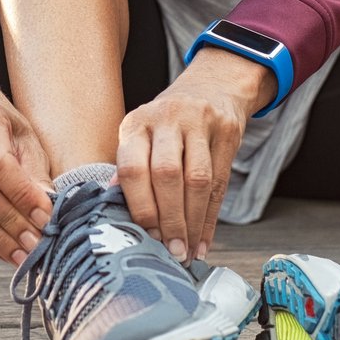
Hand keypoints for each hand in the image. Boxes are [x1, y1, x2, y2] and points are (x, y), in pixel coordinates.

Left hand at [116, 49, 272, 262]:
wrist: (211, 87)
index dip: (140, 206)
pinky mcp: (227, 131)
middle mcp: (166, 118)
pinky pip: (220, 182)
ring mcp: (199, 122)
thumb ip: (129, 169)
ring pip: (197, 180)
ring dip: (192, 223)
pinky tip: (203, 241)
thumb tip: (112, 208)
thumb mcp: (142, 136)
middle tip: (170, 252)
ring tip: (186, 251)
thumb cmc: (167, 125)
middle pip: (167, 175)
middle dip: (169, 220)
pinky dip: (210, 218)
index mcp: (136, 124)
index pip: (132, 168)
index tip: (145, 237)